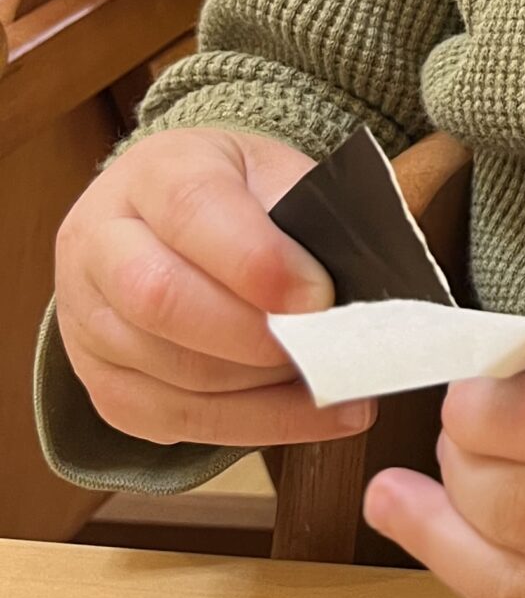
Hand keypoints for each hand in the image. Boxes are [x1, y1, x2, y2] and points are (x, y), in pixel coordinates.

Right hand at [53, 130, 375, 448]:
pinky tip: (310, 413)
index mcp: (152, 172)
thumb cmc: (240, 195)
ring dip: (263, 390)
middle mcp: (99, 244)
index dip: (257, 261)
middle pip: (160, 300)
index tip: (321, 297)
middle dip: (256, 336)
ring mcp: (85, 321)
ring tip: (339, 385)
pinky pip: (172, 419)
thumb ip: (312, 215)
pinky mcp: (101, 383)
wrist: (168, 216)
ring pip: (169, 372)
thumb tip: (365, 278)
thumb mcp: (277, 173)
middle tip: (329, 348)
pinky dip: (252, 424)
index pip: (191, 211)